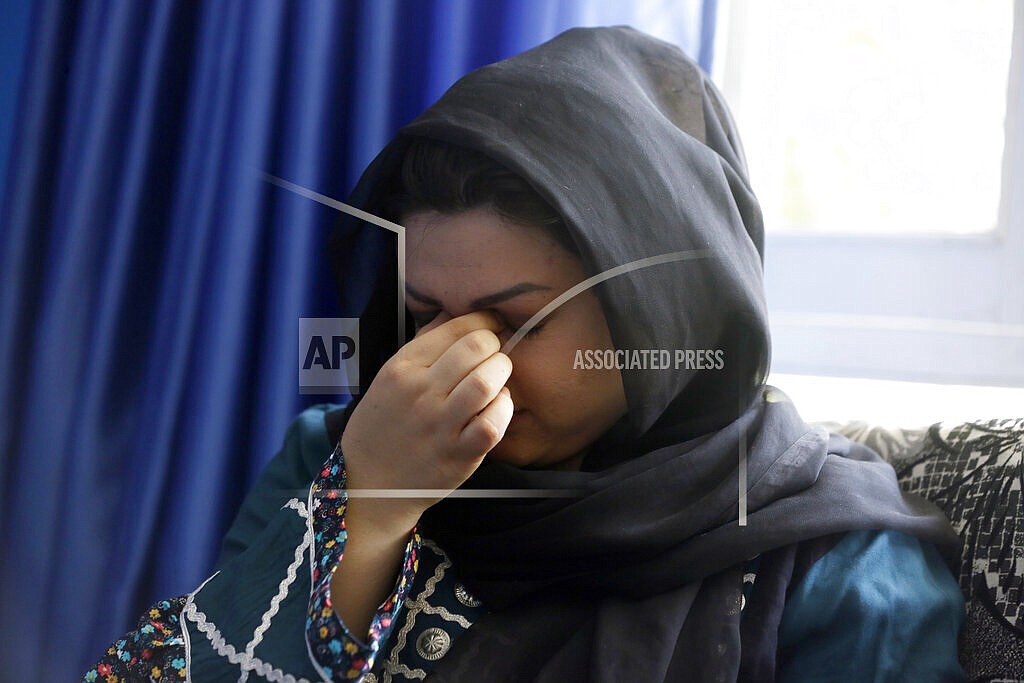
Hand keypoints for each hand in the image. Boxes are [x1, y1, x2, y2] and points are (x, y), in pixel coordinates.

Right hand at [340, 310, 513, 533]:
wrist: (368, 482)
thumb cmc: (385, 424)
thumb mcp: (391, 376)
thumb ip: (426, 344)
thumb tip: (457, 313)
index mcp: (403, 367)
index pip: (456, 328)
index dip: (485, 321)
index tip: (493, 325)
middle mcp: (420, 392)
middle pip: (476, 349)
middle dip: (496, 346)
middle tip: (495, 356)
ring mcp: (439, 425)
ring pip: (486, 382)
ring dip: (502, 375)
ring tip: (498, 380)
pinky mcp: (458, 456)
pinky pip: (493, 424)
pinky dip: (504, 410)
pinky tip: (498, 408)